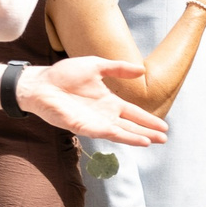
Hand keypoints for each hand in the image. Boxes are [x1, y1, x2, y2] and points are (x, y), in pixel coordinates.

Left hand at [19, 59, 169, 145]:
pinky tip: (137, 140)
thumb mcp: (96, 65)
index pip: (133, 112)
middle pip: (131, 125)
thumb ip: (118, 68)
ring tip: (155, 141)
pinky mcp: (85, 127)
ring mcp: (95, 122)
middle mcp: (104, 114)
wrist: (40, 83)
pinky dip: (124, 138)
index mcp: (108, 101)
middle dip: (148, 132)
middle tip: (165, 138)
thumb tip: (141, 70)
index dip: (147, 119)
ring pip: (122, 132)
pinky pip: (108, 134)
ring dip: (138, 137)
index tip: (163, 126)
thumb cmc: (63, 74)